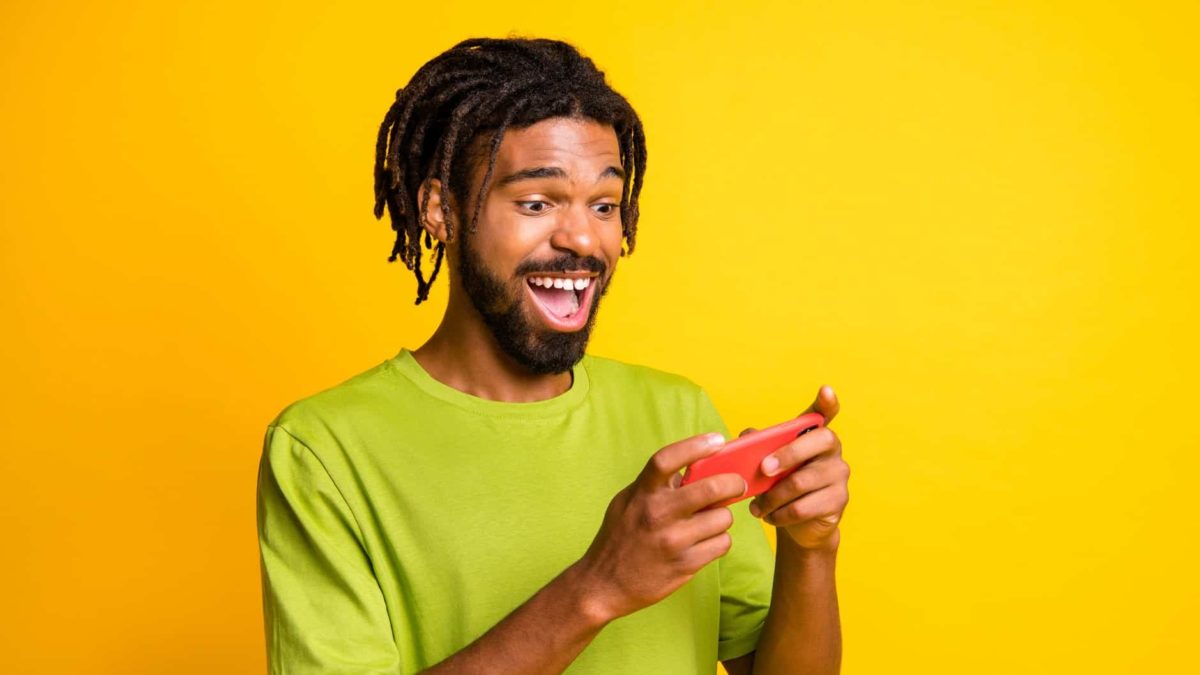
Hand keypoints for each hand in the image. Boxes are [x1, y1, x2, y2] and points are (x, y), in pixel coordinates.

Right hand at [576, 432, 748, 620]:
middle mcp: (657, 514)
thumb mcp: (628, 502)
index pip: (668, 459)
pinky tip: (705, 542)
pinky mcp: (686, 565)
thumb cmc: (619, 538)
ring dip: (722, 518)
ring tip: (709, 522)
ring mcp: (673, 541)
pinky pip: (722, 544)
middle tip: (736, 484)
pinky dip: (719, 541)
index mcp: (642, 493)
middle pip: (711, 488)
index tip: (716, 440)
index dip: (695, 445)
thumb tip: (693, 467)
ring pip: (722, 518)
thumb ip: (656, 485)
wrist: (603, 584)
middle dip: (733, 483)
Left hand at [745, 385, 848, 550]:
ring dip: (772, 496)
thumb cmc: (781, 485)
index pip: (825, 413)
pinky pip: (803, 507)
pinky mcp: (838, 501)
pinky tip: (770, 516)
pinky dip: (779, 514)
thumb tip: (746, 437)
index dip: (827, 402)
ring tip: (757, 506)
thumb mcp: (768, 463)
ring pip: (801, 482)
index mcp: (814, 435)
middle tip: (764, 470)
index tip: (826, 390)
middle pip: (817, 442)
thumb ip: (758, 446)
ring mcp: (839, 475)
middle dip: (786, 455)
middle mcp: (833, 451)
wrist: (799, 525)